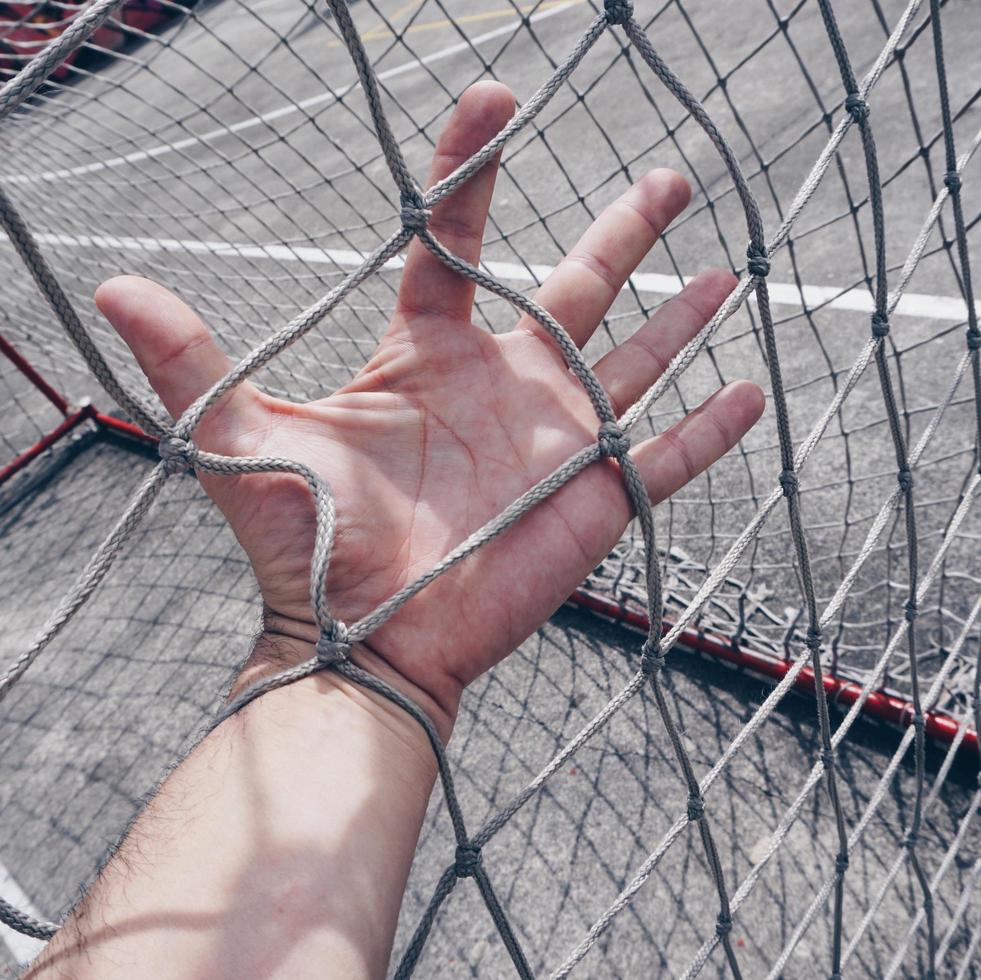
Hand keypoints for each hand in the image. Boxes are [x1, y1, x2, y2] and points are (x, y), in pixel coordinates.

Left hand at [94, 81, 763, 738]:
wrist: (367, 637)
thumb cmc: (311, 545)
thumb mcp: (249, 440)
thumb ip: (191, 365)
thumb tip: (107, 288)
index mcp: (429, 357)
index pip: (459, 247)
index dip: (473, 173)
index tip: (497, 100)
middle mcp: (504, 386)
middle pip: (577, 289)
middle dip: (624, 234)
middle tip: (668, 181)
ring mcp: (558, 439)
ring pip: (636, 362)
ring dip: (681, 319)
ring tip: (724, 273)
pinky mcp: (597, 497)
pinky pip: (670, 456)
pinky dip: (710, 429)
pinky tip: (750, 393)